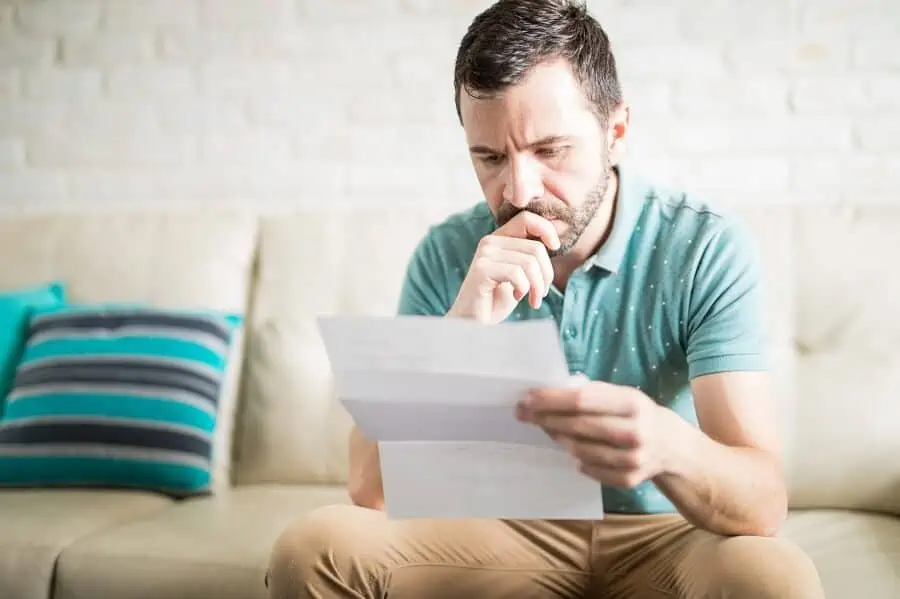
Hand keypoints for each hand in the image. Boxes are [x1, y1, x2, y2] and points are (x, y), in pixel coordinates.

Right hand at [447, 211, 560, 323]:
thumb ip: (531, 257)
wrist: (472, 324)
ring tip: (533, 299)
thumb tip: (555, 242)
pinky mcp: (481, 269)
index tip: (555, 249)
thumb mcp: (519, 274)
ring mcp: (484, 254)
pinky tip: (517, 297)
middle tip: (541, 293)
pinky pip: (516, 274)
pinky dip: (524, 289)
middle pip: (535, 247)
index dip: (547, 230)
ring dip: (537, 286)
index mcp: (499, 238)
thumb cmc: (496, 301)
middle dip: (546, 274)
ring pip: (529, 262)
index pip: (527, 218)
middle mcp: (489, 242)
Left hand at [517, 380, 675, 487]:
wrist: (672, 445)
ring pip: (581, 450)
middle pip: (578, 426)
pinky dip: (579, 460)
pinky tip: (573, 451)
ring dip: (558, 439)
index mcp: (631, 402)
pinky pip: (592, 469)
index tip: (527, 399)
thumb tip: (548, 395)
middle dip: (546, 419)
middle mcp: (634, 431)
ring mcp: (633, 458)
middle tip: (524, 414)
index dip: (550, 400)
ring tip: (547, 430)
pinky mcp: (630, 479)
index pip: (581, 400)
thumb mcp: (622, 395)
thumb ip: (592, 394)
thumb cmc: (636, 413)